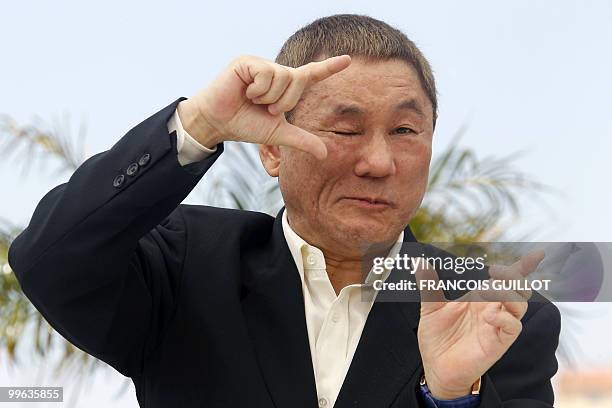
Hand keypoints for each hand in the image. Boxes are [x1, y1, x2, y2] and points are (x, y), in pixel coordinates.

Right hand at [176, 54, 351, 158]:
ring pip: (282, 76)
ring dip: (268, 97)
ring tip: (252, 99)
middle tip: (264, 108)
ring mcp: (261, 64)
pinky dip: (257, 90)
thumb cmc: (245, 125)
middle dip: (283, 101)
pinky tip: (244, 92)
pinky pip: (265, 74)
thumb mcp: (278, 134)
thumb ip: (301, 140)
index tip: (349, 60)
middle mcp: (275, 71)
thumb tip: (325, 154)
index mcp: (285, 86)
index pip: (311, 75)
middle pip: (297, 80)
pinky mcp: (246, 62)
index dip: (330, 68)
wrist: (218, 123)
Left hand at [415, 250, 544, 399]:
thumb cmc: (437, 337)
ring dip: (507, 293)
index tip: (537, 253)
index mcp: (480, 298)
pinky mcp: (498, 342)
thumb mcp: (430, 308)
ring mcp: (497, 325)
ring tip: (486, 289)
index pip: (507, 280)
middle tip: (493, 271)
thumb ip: (429, 285)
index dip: (523, 266)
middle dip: (512, 276)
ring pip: (519, 305)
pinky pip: (513, 327)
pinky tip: (487, 316)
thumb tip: (419, 261)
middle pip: (518, 288)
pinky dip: (504, 317)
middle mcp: (493, 309)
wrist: (436, 367)